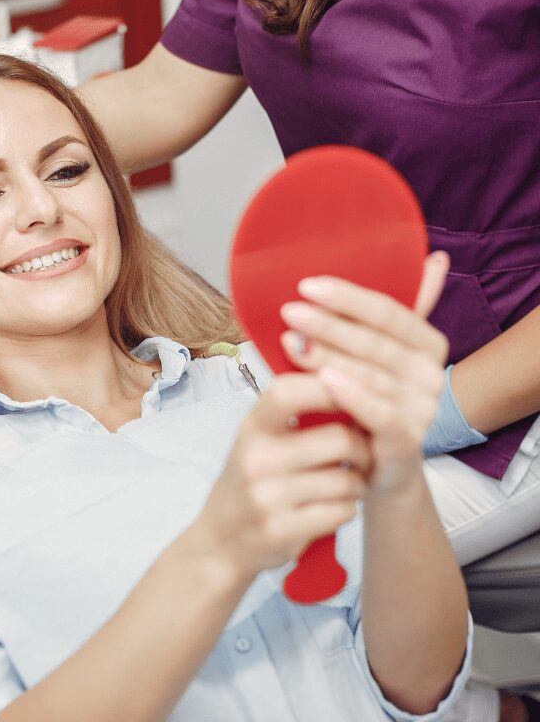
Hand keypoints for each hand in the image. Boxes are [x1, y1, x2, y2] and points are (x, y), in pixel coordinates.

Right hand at [196, 374, 370, 581]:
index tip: (350, 394)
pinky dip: (348, 510)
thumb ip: (290, 415)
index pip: (288, 392)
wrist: (220, 541)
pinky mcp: (282, 531)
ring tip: (349, 485)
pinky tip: (335, 507)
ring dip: (358, 484)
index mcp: (251, 429)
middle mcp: (256, 459)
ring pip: (346, 480)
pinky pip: (341, 512)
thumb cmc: (249, 482)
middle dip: (363, 448)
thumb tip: (346, 385)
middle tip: (363, 455)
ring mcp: (267, 497)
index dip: (327, 387)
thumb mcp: (256, 441)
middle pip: (338, 439)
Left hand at [279, 252, 449, 494]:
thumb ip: (390, 315)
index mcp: (429, 345)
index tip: (306, 286)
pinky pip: (381, 413)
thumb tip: (435, 258)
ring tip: (289, 342)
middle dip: (329, 325)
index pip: (390, 312)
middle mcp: (433, 375)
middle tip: (289, 312)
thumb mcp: (376, 355)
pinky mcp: (408, 442)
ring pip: (372, 375)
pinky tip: (324, 379)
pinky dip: (352, 395)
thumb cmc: (367, 401)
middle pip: (376, 342)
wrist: (379, 467)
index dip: (349, 298)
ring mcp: (424, 411)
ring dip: (328, 356)